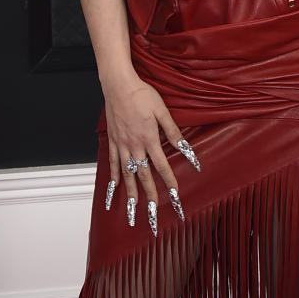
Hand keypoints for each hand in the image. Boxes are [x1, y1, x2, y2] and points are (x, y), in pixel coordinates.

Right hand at [102, 76, 199, 233]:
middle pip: (144, 176)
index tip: (174, 195)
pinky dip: (114, 177)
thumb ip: (173, 132)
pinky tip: (115, 189)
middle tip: (153, 212)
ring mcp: (122, 145)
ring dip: (130, 193)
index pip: (162, 166)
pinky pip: (113, 163)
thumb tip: (185, 148)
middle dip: (150, 195)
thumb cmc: (141, 95)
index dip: (169, 181)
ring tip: (132, 209)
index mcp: (149, 139)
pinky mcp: (113, 141)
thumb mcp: (162, 111)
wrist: (118, 85)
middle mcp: (135, 146)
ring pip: (127, 174)